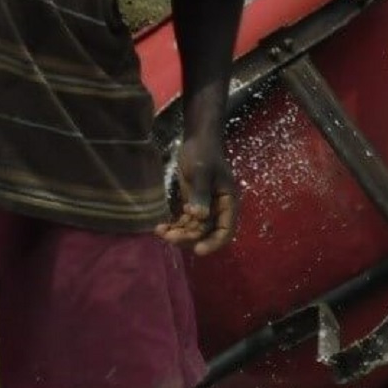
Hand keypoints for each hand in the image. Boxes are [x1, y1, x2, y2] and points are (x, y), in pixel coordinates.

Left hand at [157, 131, 240, 255]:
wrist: (198, 138)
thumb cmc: (204, 152)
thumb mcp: (201, 171)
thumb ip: (201, 194)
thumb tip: (199, 217)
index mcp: (227, 202)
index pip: (226, 230)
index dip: (213, 243)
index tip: (197, 250)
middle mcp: (218, 209)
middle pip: (207, 233)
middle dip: (189, 238)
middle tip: (169, 237)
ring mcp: (206, 207)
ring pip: (194, 230)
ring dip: (179, 234)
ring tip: (160, 232)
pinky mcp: (193, 204)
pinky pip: (186, 222)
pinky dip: (175, 227)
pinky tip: (160, 227)